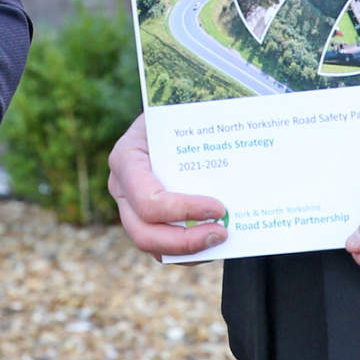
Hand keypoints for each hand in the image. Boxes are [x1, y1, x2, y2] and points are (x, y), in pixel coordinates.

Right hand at [107, 113, 228, 259]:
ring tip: (222, 237)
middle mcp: (121, 187)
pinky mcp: (144, 219)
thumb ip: (200, 120)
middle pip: (144, 233)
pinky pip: (163, 247)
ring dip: (191, 250)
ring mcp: (129, 207)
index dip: (184, 211)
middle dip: (186, 241)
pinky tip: (215, 239)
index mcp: (126, 158)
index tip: (220, 207)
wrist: (164, 116)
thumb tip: (238, 130)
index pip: (148, 200)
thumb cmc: (175, 110)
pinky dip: (190, 251)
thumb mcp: (181, 108)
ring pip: (153, 247)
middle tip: (223, 232)